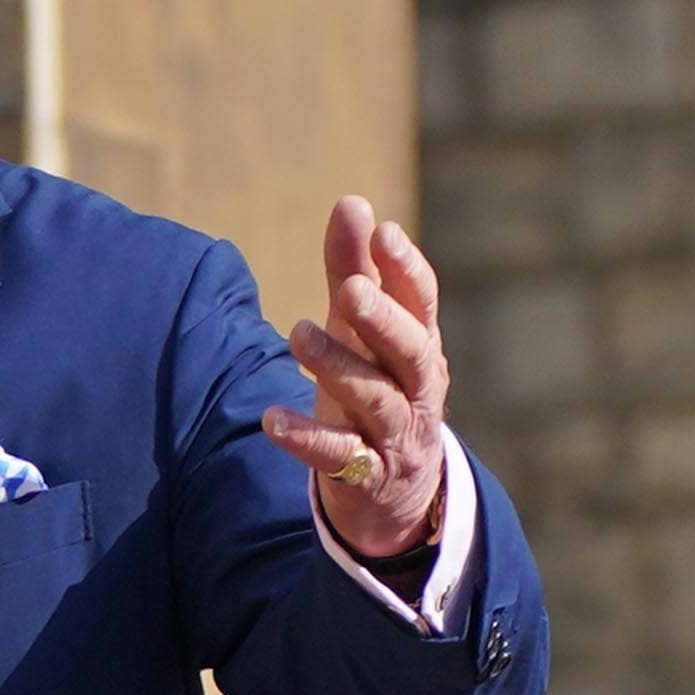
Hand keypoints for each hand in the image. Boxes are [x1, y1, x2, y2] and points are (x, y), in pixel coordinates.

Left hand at [263, 195, 448, 560]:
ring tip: (297, 334)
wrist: (398, 494)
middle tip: (351, 290)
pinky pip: (339, 457)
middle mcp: (417, 389)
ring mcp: (395, 434)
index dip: (407, 269)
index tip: (384, 232)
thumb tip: (352, 201)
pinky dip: (306, 439)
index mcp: (420, 346)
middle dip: (383, 319)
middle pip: (410, 351)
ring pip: (376, 399)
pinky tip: (271, 420)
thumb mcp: (364, 333)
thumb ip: (355, 271)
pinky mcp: (367, 474)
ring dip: (338, 367)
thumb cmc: (378, 390)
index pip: (424, 303)